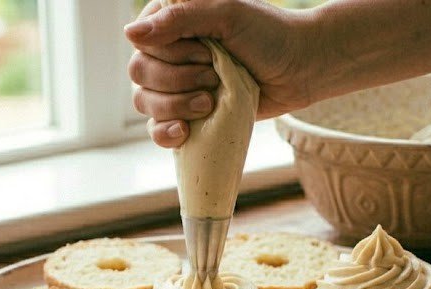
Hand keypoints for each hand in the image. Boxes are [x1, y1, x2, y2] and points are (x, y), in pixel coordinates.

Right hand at [125, 0, 316, 147]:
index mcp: (172, 22)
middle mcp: (168, 52)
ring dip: (175, 106)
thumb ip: (179, 19)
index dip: (170, 54)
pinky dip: (165, 133)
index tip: (206, 51)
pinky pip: (157, 129)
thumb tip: (128, 34)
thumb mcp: (226, 14)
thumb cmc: (269, 34)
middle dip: (176, 80)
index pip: (141, 43)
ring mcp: (177, 85)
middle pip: (139, 74)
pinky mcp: (188, 113)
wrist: (301, 69)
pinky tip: (183, 132)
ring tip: (209, 103)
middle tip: (213, 76)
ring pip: (144, 102)